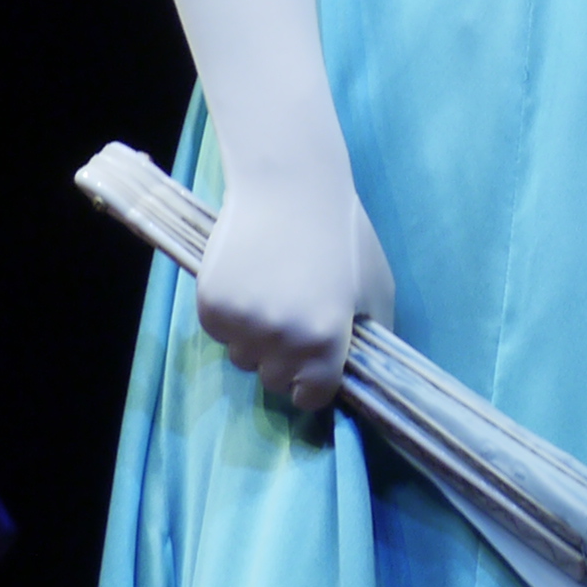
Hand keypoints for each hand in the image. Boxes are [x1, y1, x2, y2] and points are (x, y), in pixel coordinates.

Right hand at [194, 159, 393, 418]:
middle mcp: (281, 339)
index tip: (312, 370)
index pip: (311, 397)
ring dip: (255, 338)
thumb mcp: (375, 288)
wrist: (290, 188)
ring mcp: (242, 324)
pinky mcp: (211, 306)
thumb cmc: (342, 236)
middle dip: (284, 359)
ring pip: (242, 357)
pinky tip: (249, 279)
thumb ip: (371, 336)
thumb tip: (364, 372)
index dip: (312, 385)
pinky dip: (231, 315)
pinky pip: (219, 331)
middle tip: (293, 317)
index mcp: (325, 340)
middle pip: (274, 380)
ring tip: (272, 292)